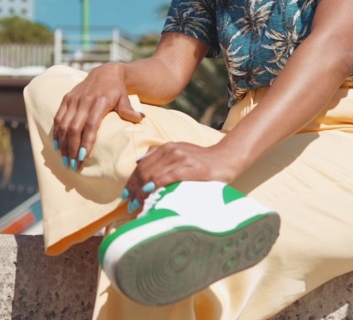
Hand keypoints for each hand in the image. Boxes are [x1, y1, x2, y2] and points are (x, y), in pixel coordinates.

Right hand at [51, 63, 143, 170]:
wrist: (105, 72)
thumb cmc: (117, 90)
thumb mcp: (125, 98)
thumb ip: (129, 110)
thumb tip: (140, 118)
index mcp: (99, 102)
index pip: (90, 125)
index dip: (86, 141)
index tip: (83, 157)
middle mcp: (84, 101)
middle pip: (74, 128)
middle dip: (72, 148)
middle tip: (72, 165)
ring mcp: (73, 99)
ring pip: (64, 125)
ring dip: (63, 144)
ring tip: (65, 160)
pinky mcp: (66, 98)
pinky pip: (58, 118)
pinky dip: (56, 133)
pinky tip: (57, 146)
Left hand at [121, 141, 243, 213]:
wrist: (226, 158)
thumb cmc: (202, 161)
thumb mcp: (180, 153)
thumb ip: (162, 158)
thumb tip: (142, 168)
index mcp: (166, 147)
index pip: (142, 165)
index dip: (132, 180)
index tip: (126, 194)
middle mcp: (170, 150)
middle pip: (144, 170)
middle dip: (134, 188)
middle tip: (129, 203)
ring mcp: (180, 158)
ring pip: (153, 175)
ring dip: (142, 192)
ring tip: (138, 205)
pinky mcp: (190, 168)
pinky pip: (168, 178)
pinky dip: (156, 186)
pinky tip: (150, 195)